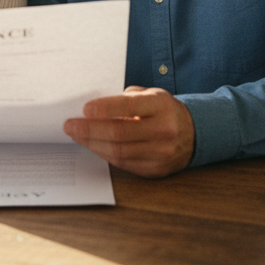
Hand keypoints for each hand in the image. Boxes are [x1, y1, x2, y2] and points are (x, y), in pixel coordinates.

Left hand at [63, 86, 194, 177]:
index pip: (130, 106)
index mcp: (162, 106)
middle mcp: (164, 130)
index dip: (106, 108)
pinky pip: (124, 164)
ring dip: (93, 144)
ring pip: (119, 152)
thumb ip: (127, 99)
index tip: (85, 109)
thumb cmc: (164, 111)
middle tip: (70, 125)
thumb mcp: (152, 95)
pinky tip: (93, 146)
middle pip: (120, 133)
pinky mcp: (156, 169)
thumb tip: (94, 108)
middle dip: (90, 130)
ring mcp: (161, 153)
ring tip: (76, 136)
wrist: (194, 134)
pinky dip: (104, 154)